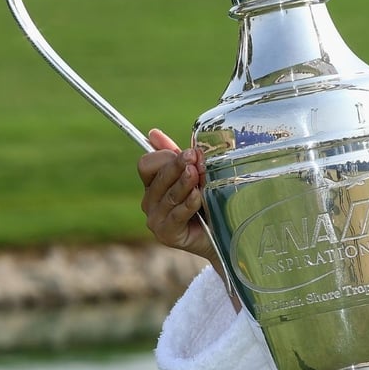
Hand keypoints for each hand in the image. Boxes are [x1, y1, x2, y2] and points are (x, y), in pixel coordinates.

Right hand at [137, 128, 219, 269]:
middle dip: (177, 165)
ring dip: (184, 182)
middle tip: (193, 157)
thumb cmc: (208, 204)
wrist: (221, 236)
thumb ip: (177, 156)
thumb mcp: (195, 176)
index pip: (147, 164)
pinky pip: (176, 214)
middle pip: (158, 177)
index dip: (165, 157)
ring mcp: (155, 219)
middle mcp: (150, 201)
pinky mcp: (166, 234)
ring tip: (196, 174)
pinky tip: (198, 196)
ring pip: (168, 194)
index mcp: (153, 184)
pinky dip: (188, 203)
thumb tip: (152, 133)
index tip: (189, 154)